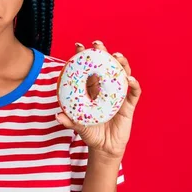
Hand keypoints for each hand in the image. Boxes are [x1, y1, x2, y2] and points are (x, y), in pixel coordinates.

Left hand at [56, 40, 141, 159]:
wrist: (104, 148)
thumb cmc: (90, 133)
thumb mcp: (78, 126)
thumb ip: (69, 121)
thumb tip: (57, 115)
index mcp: (92, 90)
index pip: (88, 69)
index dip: (84, 57)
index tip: (78, 46)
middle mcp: (106, 89)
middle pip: (106, 66)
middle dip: (102, 53)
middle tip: (97, 44)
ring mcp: (119, 95)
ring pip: (122, 74)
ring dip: (121, 64)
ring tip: (117, 56)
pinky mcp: (129, 105)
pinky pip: (133, 92)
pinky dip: (134, 84)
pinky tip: (130, 79)